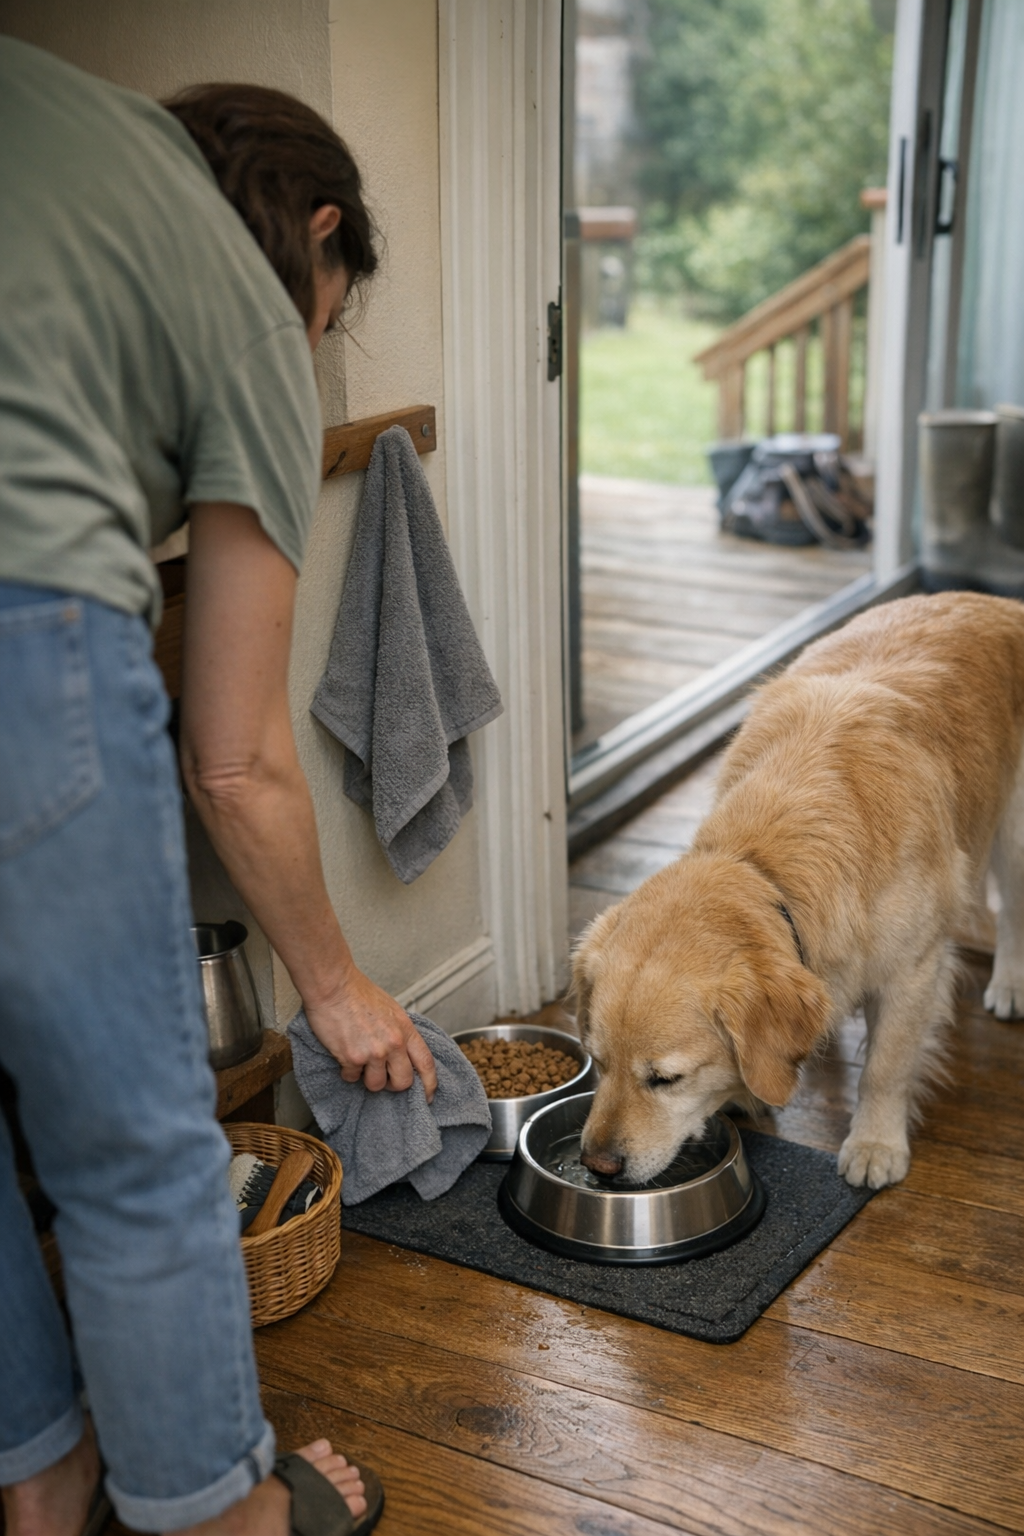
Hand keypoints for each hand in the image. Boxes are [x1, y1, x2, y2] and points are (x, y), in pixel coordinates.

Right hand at [304, 967, 437, 1101]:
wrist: (333, 985)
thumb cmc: (358, 993)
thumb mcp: (391, 1010)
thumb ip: (400, 1032)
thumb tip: (403, 1053)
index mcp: (405, 1029)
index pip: (426, 1063)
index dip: (429, 1084)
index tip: (428, 1096)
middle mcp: (394, 1043)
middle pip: (403, 1082)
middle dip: (393, 1085)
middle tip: (383, 1078)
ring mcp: (373, 1052)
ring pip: (376, 1085)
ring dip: (367, 1078)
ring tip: (359, 1062)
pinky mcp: (352, 1057)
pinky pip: (352, 1077)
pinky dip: (347, 1071)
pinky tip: (343, 1055)